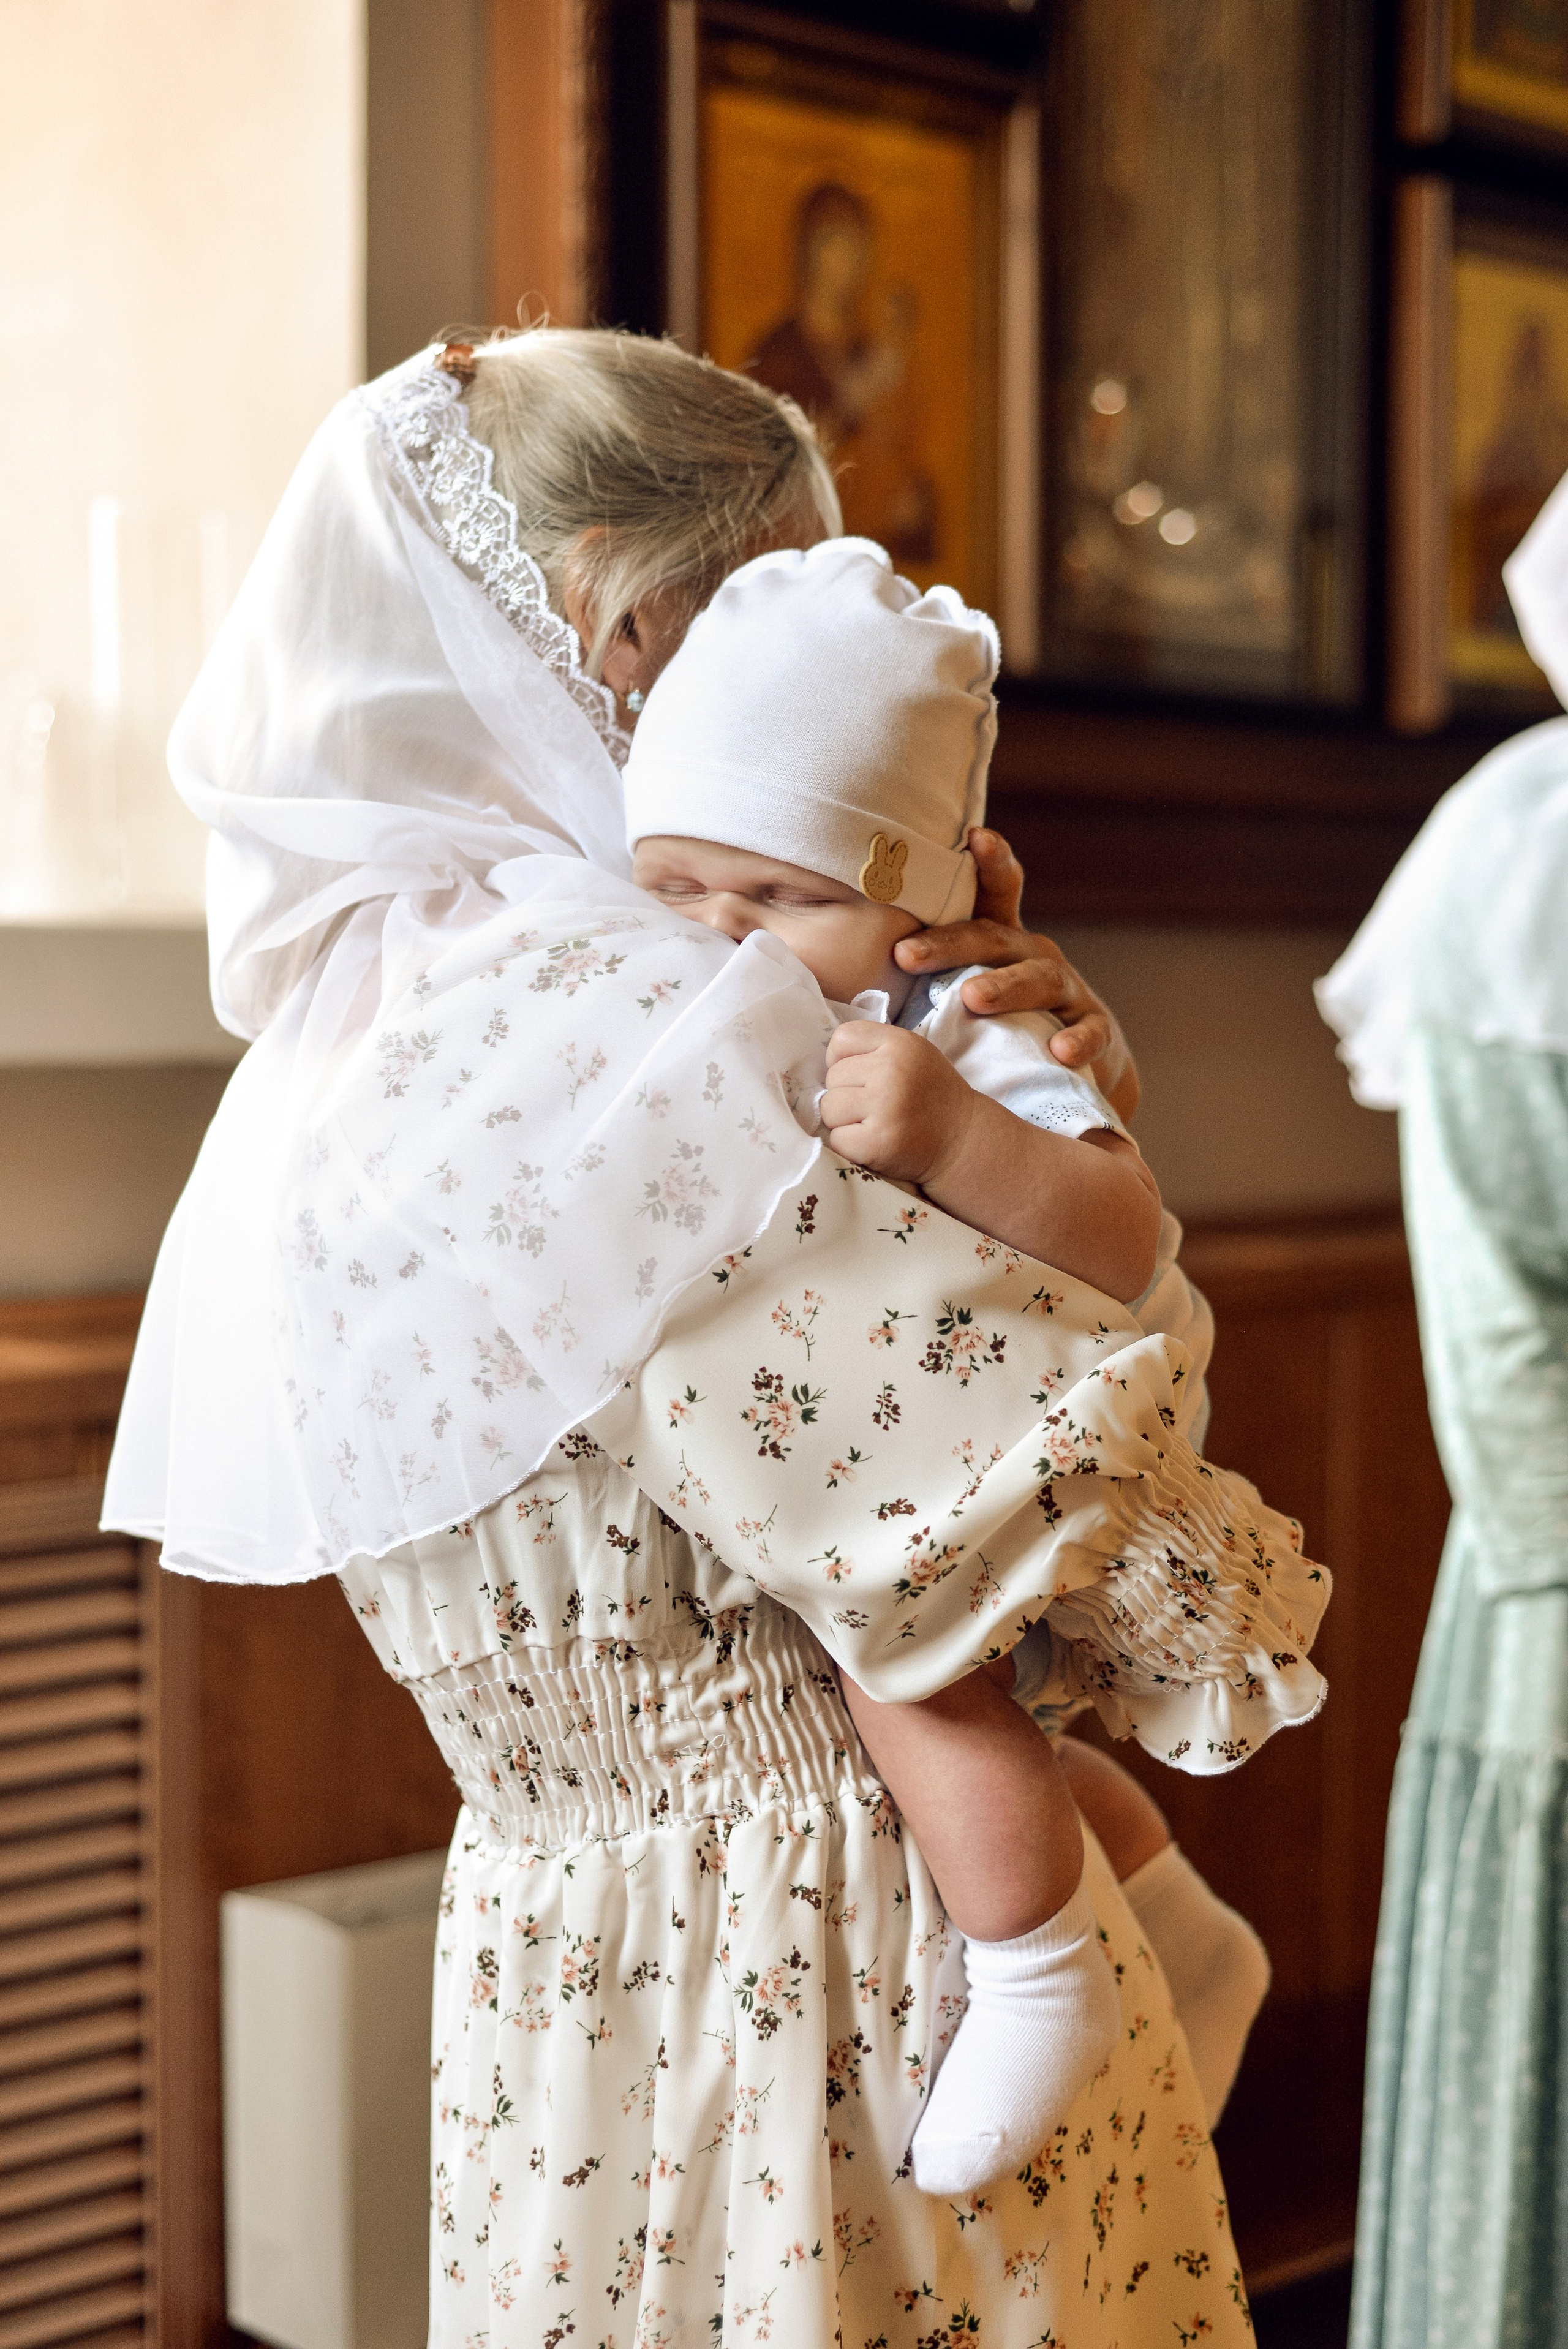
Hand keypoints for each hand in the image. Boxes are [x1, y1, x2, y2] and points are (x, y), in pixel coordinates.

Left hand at [820, 1023, 973, 1185]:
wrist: (961, 1139)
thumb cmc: (929, 1095)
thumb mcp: (911, 1054)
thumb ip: (873, 1049)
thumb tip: (825, 1063)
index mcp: (899, 1043)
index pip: (841, 1038)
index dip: (843, 1059)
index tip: (861, 1077)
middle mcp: (891, 1070)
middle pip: (832, 1077)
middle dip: (846, 1093)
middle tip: (875, 1106)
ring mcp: (885, 1106)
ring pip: (828, 1107)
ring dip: (843, 1120)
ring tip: (872, 1124)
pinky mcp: (877, 1142)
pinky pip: (836, 1139)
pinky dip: (849, 1145)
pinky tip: (873, 1142)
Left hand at [893, 827, 1139, 1120]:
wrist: (1069, 1064)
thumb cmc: (1001, 1021)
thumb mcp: (967, 983)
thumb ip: (923, 968)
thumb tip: (846, 956)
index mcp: (1002, 940)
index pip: (995, 892)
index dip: (989, 861)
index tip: (973, 834)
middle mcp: (1035, 954)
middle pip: (995, 939)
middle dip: (950, 944)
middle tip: (905, 955)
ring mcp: (1068, 991)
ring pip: (1041, 980)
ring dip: (1007, 987)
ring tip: (974, 998)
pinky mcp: (1093, 1030)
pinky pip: (1089, 1032)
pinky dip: (1078, 1040)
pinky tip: (1059, 1051)